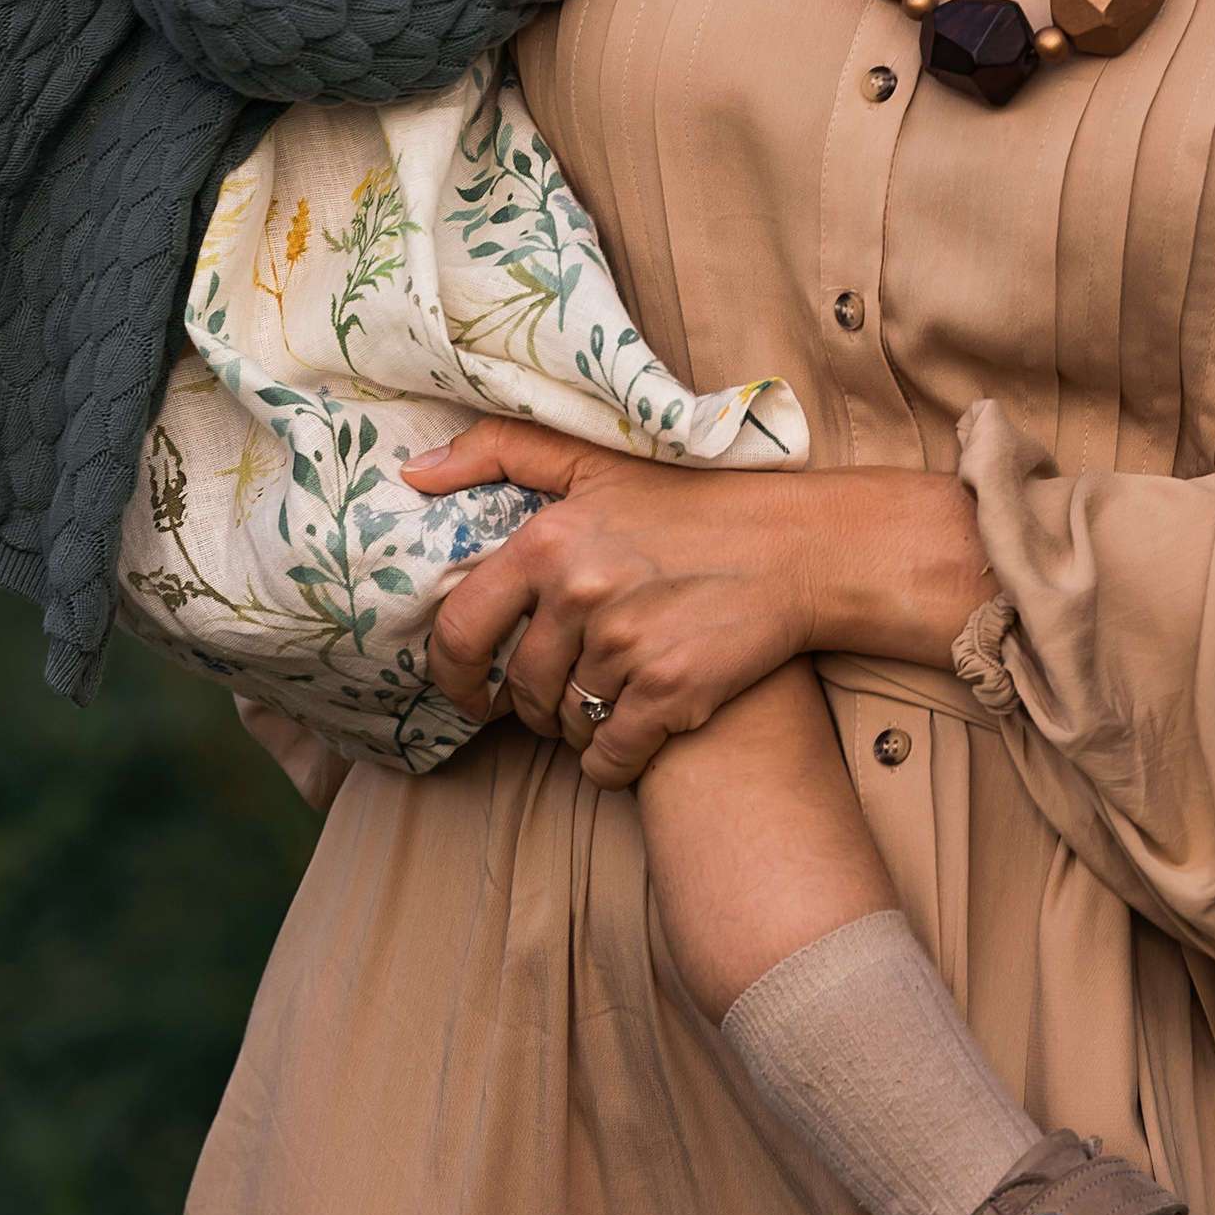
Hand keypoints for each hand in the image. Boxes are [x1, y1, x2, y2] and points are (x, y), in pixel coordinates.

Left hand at [403, 419, 821, 758]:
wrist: (797, 546)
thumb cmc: (694, 503)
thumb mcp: (596, 460)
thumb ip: (502, 450)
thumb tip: (416, 473)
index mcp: (549, 542)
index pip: (460, 628)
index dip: (449, 673)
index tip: (464, 690)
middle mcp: (580, 595)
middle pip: (519, 687)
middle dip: (528, 705)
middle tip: (554, 697)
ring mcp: (626, 647)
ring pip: (566, 723)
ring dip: (576, 726)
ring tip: (607, 700)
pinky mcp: (671, 692)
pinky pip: (610, 757)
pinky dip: (611, 763)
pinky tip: (629, 744)